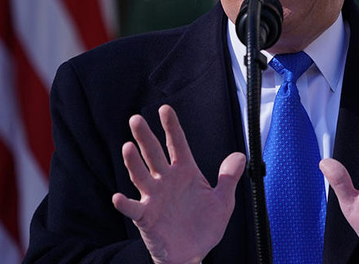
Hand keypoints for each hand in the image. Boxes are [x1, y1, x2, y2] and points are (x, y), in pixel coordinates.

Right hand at [112, 105, 245, 263]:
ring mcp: (154, 198)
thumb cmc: (205, 226)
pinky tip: (118, 197)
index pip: (178, 144)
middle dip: (146, 137)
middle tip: (136, 119)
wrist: (194, 254)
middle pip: (154, 155)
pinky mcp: (146, 218)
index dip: (172, 127)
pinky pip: (133, 209)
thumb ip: (229, 178)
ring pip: (142, 176)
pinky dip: (125, 204)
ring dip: (134, 163)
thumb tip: (240, 156)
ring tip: (127, 147)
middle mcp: (167, 181)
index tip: (165, 109)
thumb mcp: (223, 201)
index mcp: (186, 173)